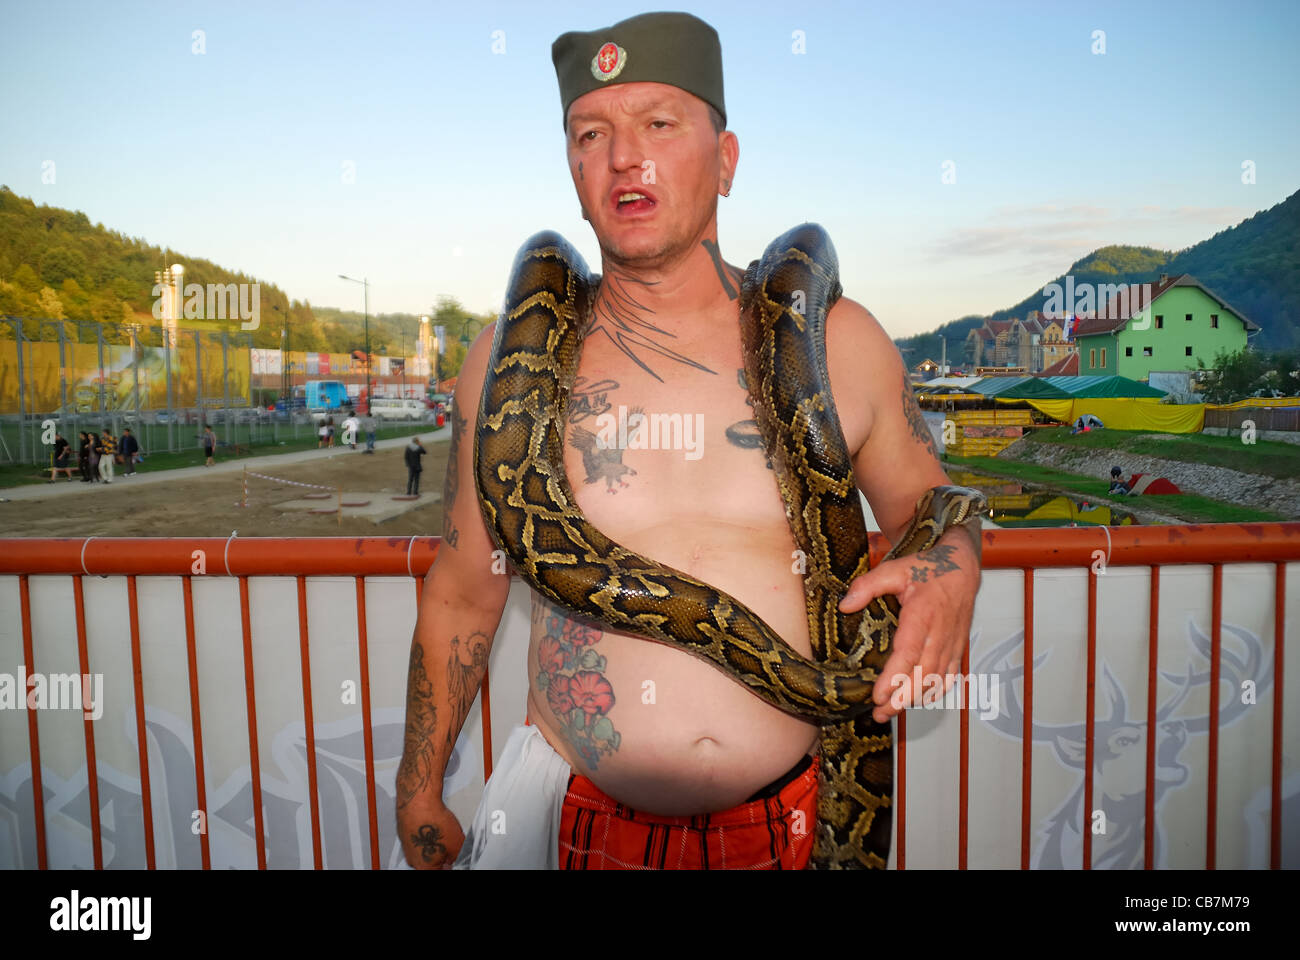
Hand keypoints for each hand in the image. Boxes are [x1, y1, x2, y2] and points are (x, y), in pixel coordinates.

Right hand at [397, 798, 464, 869]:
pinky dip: (427, 834)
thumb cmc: (433, 821)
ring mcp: (407, 846)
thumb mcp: (458, 845)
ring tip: (444, 832)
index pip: (439, 871)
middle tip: (452, 846)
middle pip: (431, 863)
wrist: (418, 801)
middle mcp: (412, 859)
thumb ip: (456, 858)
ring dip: (435, 844)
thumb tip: (456, 859)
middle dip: (442, 856)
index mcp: (424, 867)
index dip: (449, 866)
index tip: (453, 861)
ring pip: (424, 850)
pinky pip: (419, 838)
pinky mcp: (405, 833)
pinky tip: (435, 825)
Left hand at [838, 524, 980, 723]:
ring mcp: (952, 643)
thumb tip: (845, 605)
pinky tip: (919, 701)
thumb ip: (868, 586)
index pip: (908, 653)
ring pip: (936, 679)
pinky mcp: (958, 648)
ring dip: (915, 699)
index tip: (877, 695)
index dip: (894, 678)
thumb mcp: (894, 569)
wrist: (962, 567)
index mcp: (923, 615)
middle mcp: (941, 633)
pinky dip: (936, 692)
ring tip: (892, 712)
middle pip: (923, 674)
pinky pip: (950, 676)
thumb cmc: (927, 569)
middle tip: (880, 714)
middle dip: (901, 698)